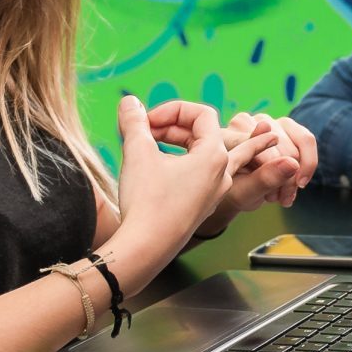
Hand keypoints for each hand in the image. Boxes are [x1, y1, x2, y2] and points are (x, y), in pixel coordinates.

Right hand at [110, 96, 246, 285]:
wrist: (146, 248)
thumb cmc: (147, 201)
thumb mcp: (138, 153)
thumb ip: (135, 122)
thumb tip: (129, 102)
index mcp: (214, 155)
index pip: (201, 114)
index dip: (172, 110)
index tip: (146, 121)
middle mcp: (222, 173)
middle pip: (203, 133)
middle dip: (173, 126)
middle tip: (144, 131)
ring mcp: (214, 192)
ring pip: (208, 155)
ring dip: (184, 142)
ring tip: (164, 136)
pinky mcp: (202, 206)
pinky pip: (203, 176)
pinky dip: (187, 163)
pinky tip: (175, 165)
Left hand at [222, 112, 317, 210]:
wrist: (241, 190)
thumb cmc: (237, 191)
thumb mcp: (244, 193)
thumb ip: (265, 179)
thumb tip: (292, 163)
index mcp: (227, 136)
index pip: (256, 146)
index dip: (270, 169)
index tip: (273, 196)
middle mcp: (246, 122)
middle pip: (280, 145)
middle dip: (284, 178)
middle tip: (275, 199)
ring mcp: (267, 121)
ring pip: (296, 143)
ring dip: (297, 173)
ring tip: (284, 195)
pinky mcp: (286, 126)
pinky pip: (307, 139)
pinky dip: (307, 165)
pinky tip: (297, 183)